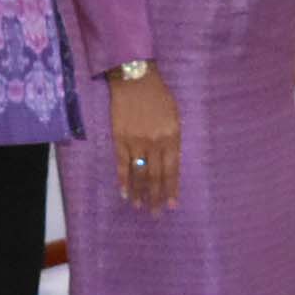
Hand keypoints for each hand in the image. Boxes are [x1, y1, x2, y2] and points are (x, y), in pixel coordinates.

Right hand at [107, 69, 181, 211]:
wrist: (135, 80)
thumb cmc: (159, 96)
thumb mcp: (174, 116)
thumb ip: (173, 139)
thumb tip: (170, 160)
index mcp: (172, 138)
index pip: (172, 170)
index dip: (171, 189)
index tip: (171, 205)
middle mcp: (155, 143)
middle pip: (156, 176)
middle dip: (156, 197)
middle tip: (155, 214)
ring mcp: (136, 143)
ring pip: (139, 173)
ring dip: (139, 192)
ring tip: (139, 207)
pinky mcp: (120, 139)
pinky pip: (122, 164)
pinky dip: (123, 179)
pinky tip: (124, 192)